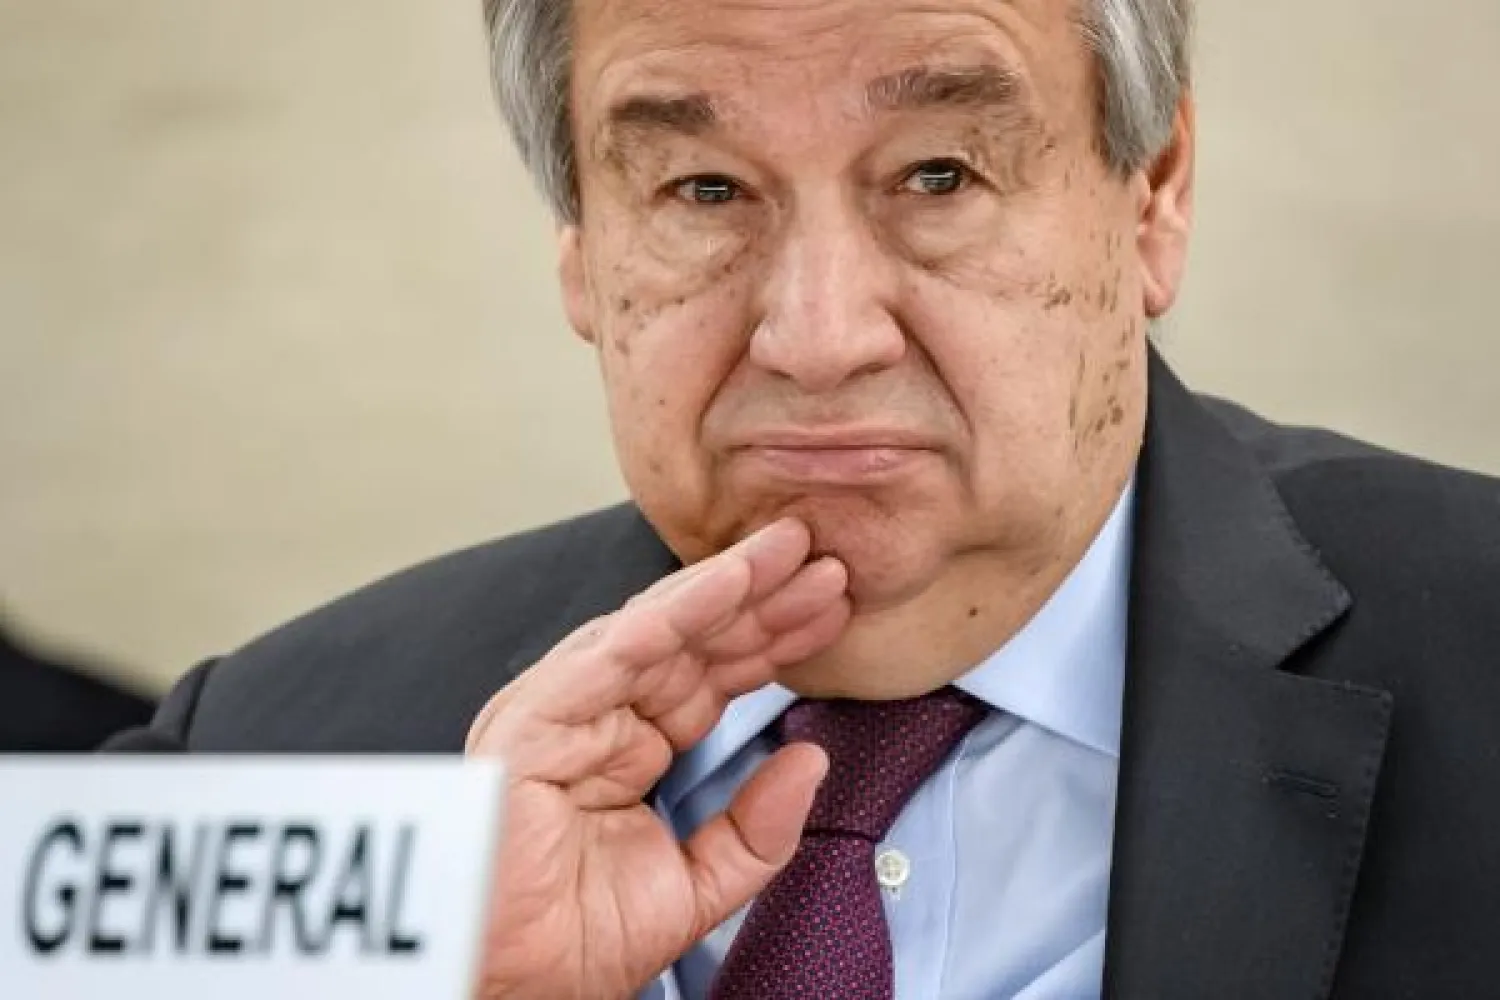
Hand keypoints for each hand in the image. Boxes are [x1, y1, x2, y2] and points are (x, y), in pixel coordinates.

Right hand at [465, 518, 849, 999]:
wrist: (501, 989)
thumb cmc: (569, 947)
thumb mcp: (692, 888)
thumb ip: (753, 831)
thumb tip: (811, 760)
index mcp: (624, 751)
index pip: (710, 681)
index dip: (772, 644)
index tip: (832, 612)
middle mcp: (593, 718)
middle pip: (693, 645)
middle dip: (763, 603)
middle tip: (828, 561)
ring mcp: (562, 712)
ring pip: (660, 630)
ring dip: (731, 587)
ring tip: (793, 550)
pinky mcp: (536, 715)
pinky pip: (618, 649)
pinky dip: (677, 610)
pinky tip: (732, 580)